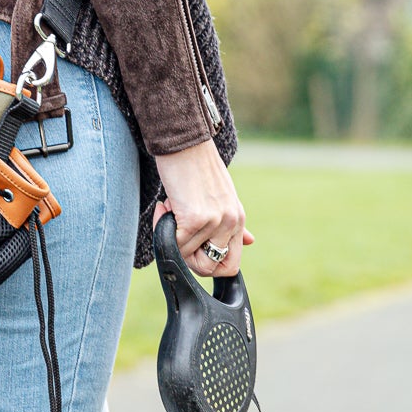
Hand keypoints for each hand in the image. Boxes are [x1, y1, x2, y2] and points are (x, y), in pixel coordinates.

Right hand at [152, 139, 251, 277]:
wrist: (184, 142)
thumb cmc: (197, 167)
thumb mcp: (222, 196)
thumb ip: (232, 223)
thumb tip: (250, 242)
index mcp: (238, 218)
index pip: (231, 265)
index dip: (208, 263)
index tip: (193, 246)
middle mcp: (231, 222)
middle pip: (209, 268)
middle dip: (187, 257)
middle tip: (177, 232)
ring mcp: (215, 221)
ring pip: (187, 256)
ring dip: (170, 235)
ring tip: (171, 208)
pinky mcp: (195, 218)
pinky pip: (174, 243)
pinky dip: (162, 227)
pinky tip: (164, 205)